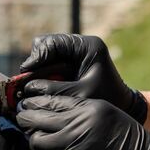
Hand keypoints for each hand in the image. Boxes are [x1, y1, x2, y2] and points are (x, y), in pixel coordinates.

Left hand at [15, 95, 149, 149]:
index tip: (26, 103)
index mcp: (87, 107)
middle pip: (37, 118)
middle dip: (25, 118)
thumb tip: (53, 110)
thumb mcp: (106, 113)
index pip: (50, 100)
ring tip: (36, 139)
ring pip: (37, 141)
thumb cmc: (128, 138)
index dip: (34, 101)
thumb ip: (81, 110)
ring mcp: (72, 147)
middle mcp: (77, 124)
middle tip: (21, 118)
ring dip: (34, 140)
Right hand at [20, 34, 146, 122]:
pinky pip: (49, 63)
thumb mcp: (79, 96)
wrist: (124, 106)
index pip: (51, 43)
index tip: (26, 77)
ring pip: (44, 55)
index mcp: (88, 46)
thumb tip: (26, 90)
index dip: (36, 59)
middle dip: (36, 65)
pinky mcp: (71, 61)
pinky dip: (43, 75)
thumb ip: (53, 90)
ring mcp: (75, 52)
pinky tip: (44, 89)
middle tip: (27, 85)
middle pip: (44, 46)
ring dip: (38, 71)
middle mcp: (80, 44)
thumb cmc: (107, 101)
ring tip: (36, 88)